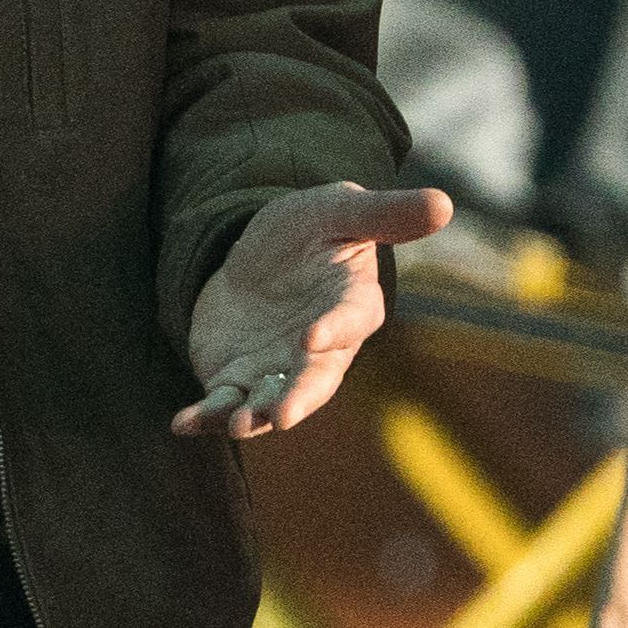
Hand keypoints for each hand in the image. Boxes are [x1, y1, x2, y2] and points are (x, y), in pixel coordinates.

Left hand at [174, 181, 455, 436]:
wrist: (260, 258)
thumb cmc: (311, 229)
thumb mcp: (337, 208)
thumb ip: (384, 212)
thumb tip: (445, 203)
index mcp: (351, 304)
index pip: (350, 320)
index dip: (334, 330)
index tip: (312, 337)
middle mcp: (320, 348)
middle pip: (314, 380)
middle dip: (297, 399)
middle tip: (282, 416)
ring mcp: (278, 370)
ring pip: (270, 402)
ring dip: (253, 416)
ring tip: (236, 424)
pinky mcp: (237, 379)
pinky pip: (222, 403)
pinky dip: (204, 417)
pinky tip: (182, 423)